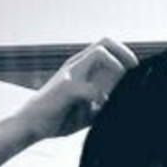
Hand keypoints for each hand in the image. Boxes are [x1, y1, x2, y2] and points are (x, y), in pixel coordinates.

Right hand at [18, 37, 137, 139]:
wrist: (32, 125)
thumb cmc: (58, 117)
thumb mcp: (87, 111)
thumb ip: (102, 105)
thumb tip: (123, 108)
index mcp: (80, 67)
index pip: (105, 47)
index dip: (124, 55)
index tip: (135, 71)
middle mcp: (76, 65)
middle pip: (105, 42)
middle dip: (124, 53)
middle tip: (135, 70)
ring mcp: (71, 74)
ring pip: (100, 53)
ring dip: (117, 67)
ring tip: (121, 87)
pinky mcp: (68, 89)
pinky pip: (93, 87)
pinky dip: (104, 97)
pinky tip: (103, 109)